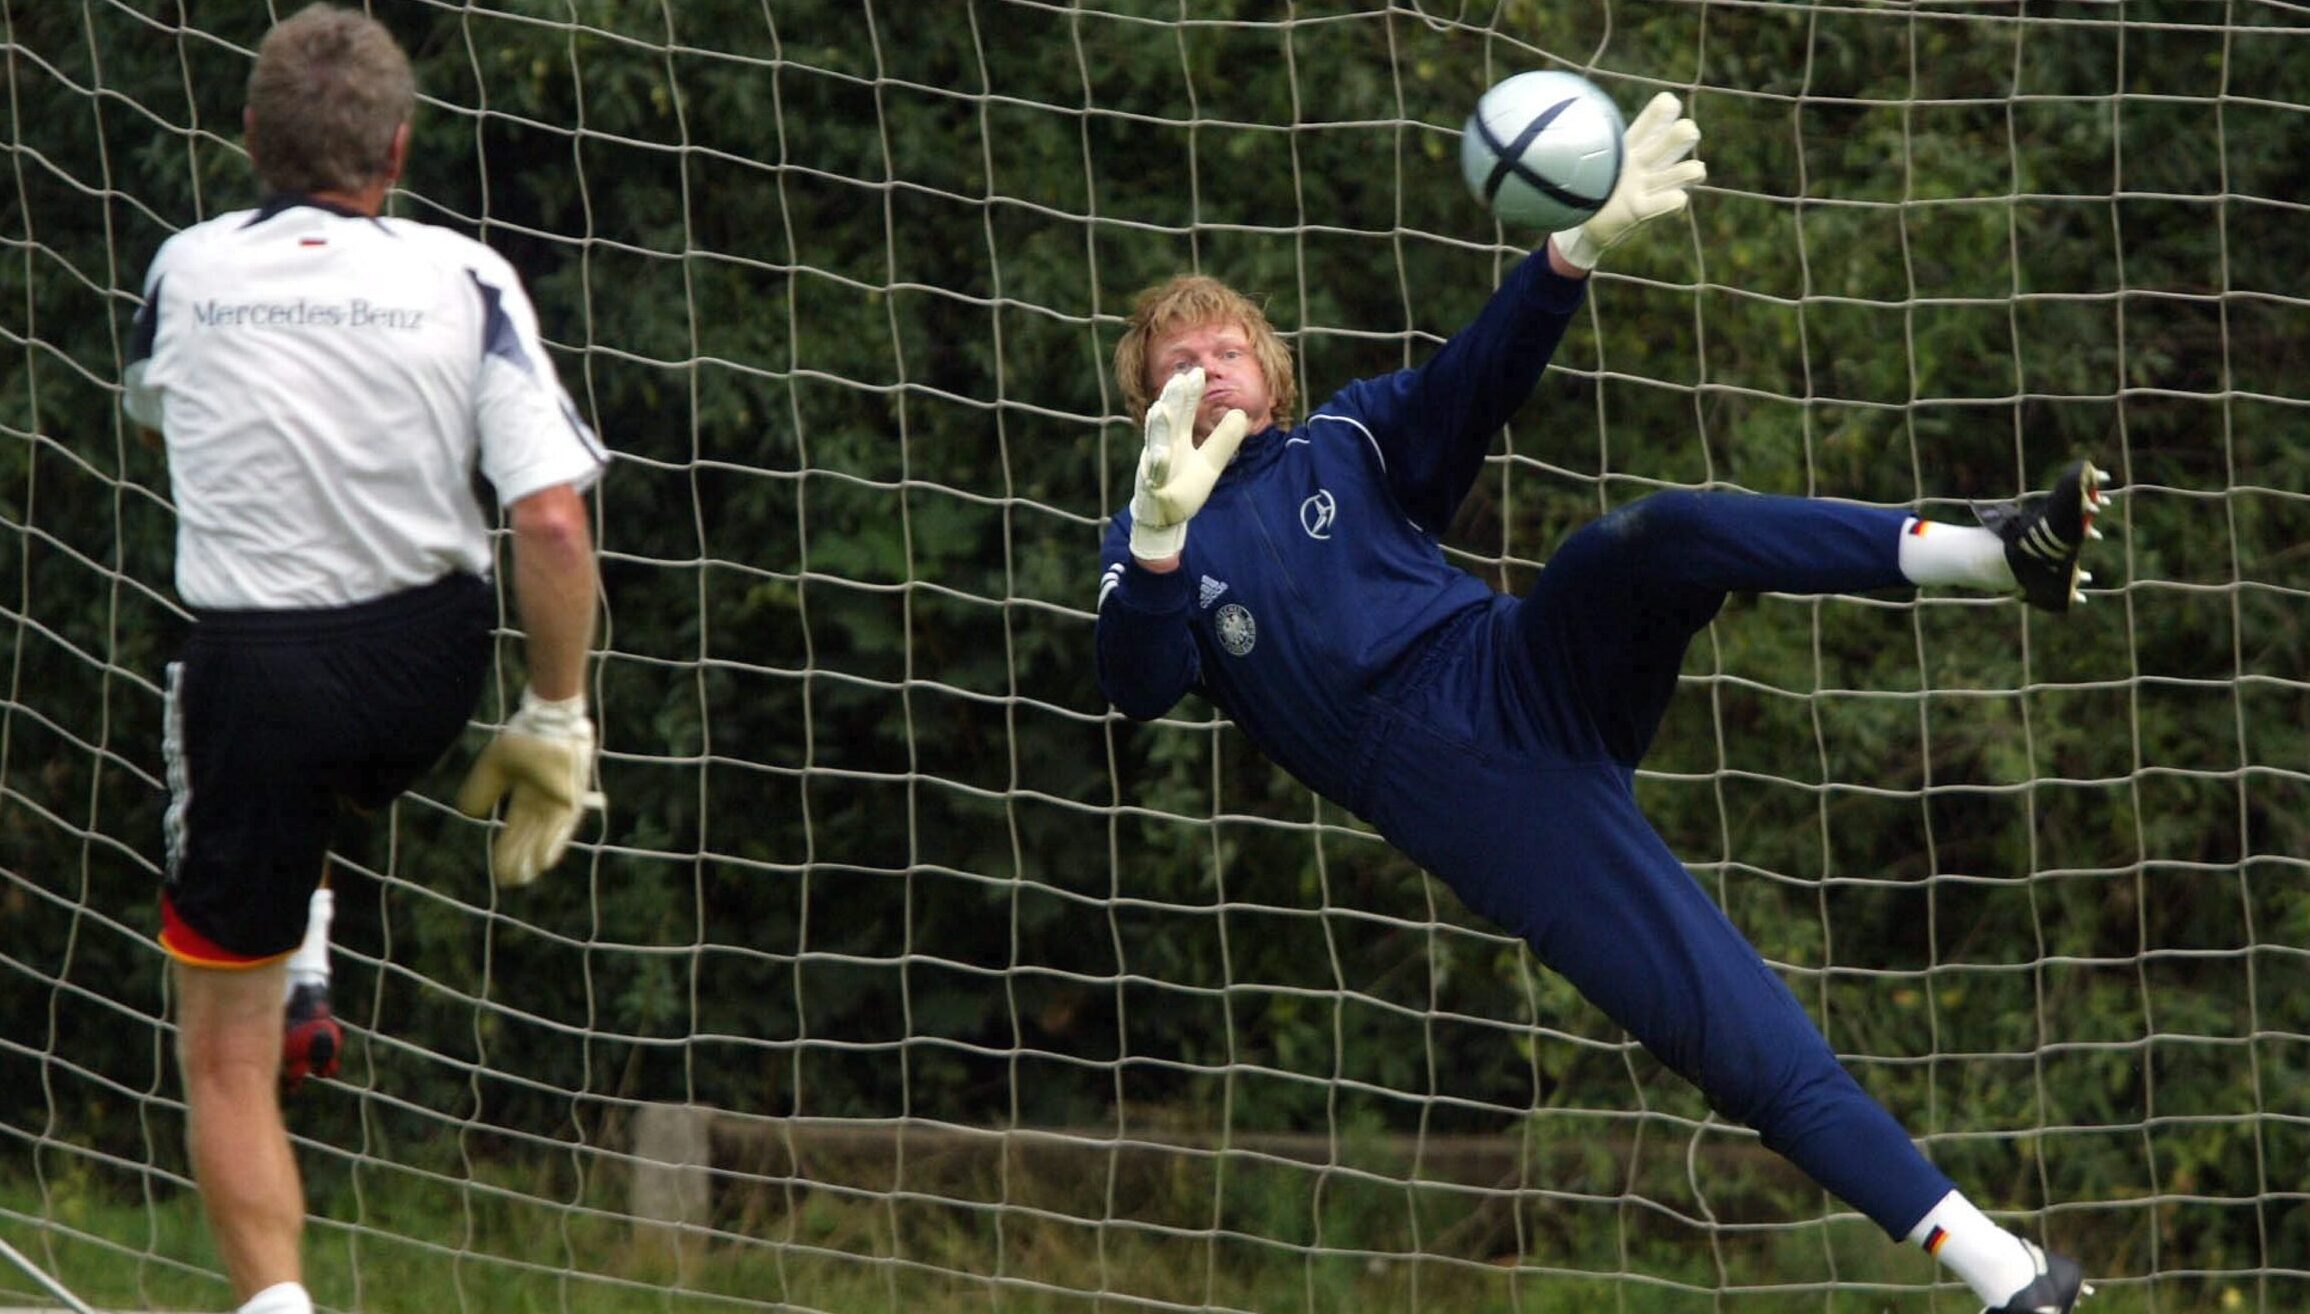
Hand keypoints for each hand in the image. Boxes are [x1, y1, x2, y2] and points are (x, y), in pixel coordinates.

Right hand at [455, 686, 604, 886]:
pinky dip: (554, 844)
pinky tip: (545, 862)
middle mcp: (544, 803)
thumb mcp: (494, 768)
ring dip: (534, 857)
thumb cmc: (523, 740)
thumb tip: (469, 813)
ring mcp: (559, 802)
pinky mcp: (572, 799)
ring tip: (524, 877)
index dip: (506, 849)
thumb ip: (482, 789)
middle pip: (529, 838)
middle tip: (509, 881)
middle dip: (518, 858)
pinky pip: (563, 828)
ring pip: (545, 837)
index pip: (515, 830)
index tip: (498, 869)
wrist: (547, 724)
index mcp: (526, 795)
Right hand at [1128, 367, 1249, 560]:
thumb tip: (1241, 413)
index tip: (1196, 373)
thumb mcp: (1210, 463)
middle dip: (1172, 401)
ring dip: (1159, 426)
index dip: (1189, 394)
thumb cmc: (1183, 485)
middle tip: (1178, 379)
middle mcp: (1163, 446)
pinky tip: (1161, 453)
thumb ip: (1224, 440)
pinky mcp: (1151, 486)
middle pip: (1169, 420)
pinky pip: (1154, 474)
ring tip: (1161, 409)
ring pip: (1156, 442)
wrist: (1163, 516)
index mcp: (1177, 439)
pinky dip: (1157, 464)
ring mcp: (1155, 465)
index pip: (1184, 412)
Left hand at [1551, 91, 1706, 271]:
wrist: (1577, 224)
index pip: (1655, 117)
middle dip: (1686, 132)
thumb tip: (1531, 117)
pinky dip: (1674, 199)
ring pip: (1684, 171)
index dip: (1665, 108)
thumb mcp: (1567, 157)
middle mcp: (1645, 163)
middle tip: (1685, 133)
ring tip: (1692, 172)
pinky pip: (1669, 203)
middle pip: (1678, 138)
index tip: (1668, 104)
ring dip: (1690, 170)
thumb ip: (1558, 139)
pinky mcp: (1643, 211)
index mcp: (1630, 144)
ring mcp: (1648, 187)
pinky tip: (1676, 199)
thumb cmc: (1577, 185)